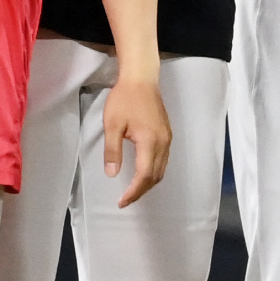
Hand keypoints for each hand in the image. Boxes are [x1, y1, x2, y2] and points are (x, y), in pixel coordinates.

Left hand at [103, 76, 171, 206]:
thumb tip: (112, 174)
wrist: (142, 79)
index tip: (122, 202)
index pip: (144, 175)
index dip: (134, 191)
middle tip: (125, 200)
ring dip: (148, 183)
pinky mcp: (167, 133)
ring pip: (162, 168)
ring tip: (133, 191)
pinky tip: (142, 173)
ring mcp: (167, 137)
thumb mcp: (112, 125)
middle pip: (156, 175)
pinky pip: (163, 160)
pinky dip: (154, 172)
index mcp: (150, 141)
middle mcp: (163, 142)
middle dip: (141, 191)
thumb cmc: (124, 99)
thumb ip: (113, 151)